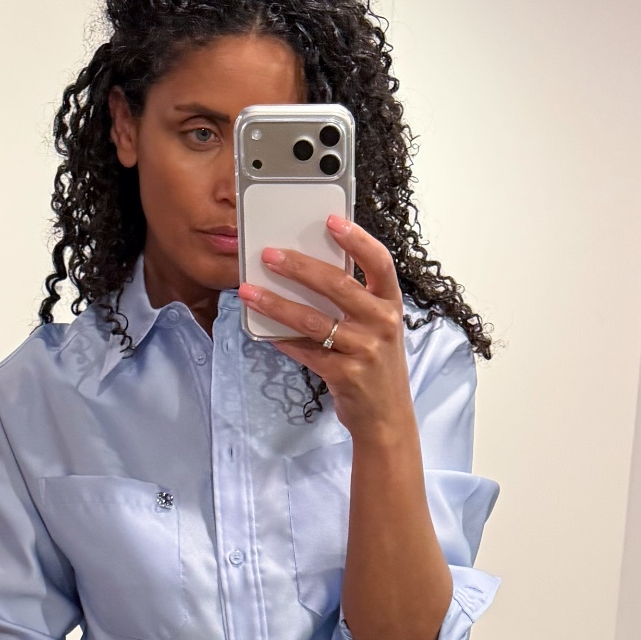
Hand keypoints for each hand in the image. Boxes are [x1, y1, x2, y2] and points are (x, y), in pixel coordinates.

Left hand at [239, 215, 417, 444]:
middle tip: (269, 255)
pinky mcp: (345, 374)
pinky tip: (263, 331)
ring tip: (250, 292)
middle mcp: (382, 323)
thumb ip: (355, 302)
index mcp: (391, 305)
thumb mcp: (377, 329)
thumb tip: (307, 272)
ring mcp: (365, 350)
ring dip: (276, 304)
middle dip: (299, 267)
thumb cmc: (377, 367)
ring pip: (313, 320)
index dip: (357, 239)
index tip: (331, 220)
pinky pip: (305, 351)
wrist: (386, 419)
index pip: (379, 262)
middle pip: (337, 285)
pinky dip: (282, 340)